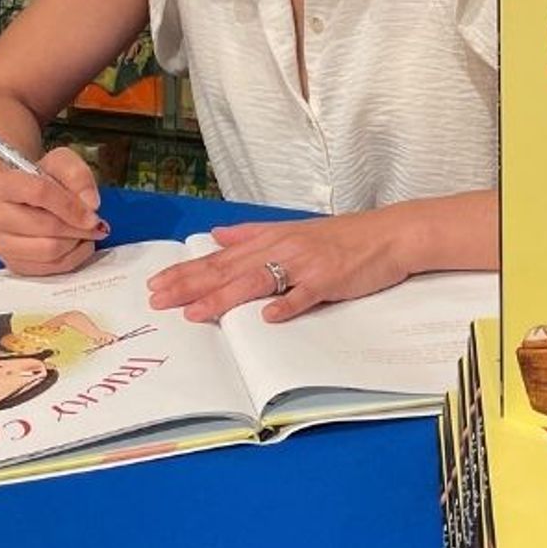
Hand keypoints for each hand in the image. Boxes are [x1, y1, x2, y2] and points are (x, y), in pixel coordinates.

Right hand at [0, 147, 108, 277]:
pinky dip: (72, 258)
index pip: (40, 193)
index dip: (72, 205)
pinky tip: (78, 245)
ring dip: (76, 243)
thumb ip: (77, 174)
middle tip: (95, 225)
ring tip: (85, 233)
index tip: (93, 214)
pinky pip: (49, 268)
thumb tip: (90, 203)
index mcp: (0, 185)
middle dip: (78, 228)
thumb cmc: (42, 179)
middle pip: (46, 226)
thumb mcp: (61, 163)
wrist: (24, 198)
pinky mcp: (11, 264)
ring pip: (48, 251)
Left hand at [147, 210, 409, 323]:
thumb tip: (218, 235)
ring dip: (225, 297)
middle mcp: (282, 248)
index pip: (220, 258)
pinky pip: (304, 295)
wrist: (390, 234)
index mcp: (271, 239)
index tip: (157, 284)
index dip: (187, 271)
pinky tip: (266, 317)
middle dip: (190, 285)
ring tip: (196, 312)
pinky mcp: (329, 280)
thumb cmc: (343, 237)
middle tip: (158, 300)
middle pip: (229, 269)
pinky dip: (286, 305)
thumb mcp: (293, 229)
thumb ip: (254, 234)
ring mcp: (305, 264)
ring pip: (257, 281)